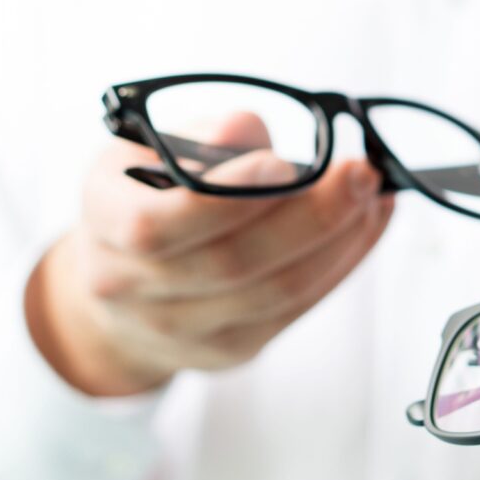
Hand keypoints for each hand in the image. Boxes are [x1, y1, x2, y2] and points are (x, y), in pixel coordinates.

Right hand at [26, 113, 393, 395]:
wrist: (121, 292)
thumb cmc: (143, 201)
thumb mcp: (148, 151)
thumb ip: (200, 138)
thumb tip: (250, 131)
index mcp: (105, 225)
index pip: (161, 225)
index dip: (226, 196)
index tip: (282, 161)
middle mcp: (135, 289)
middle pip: (235, 263)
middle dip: (311, 216)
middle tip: (359, 175)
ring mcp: (185, 330)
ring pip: (278, 292)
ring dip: (340, 242)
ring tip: (374, 198)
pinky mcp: (231, 348)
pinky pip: (299, 309)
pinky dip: (342, 264)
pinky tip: (366, 227)